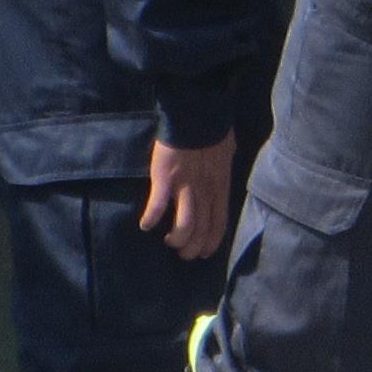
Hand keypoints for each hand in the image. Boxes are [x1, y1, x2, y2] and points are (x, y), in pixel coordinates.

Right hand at [141, 136, 232, 262]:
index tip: (204, 253)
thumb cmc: (214, 134)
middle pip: (202, 229)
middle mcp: (206, 192)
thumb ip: (220, 174)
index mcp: (220, 188)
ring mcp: (186, 187)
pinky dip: (151, 218)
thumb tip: (219, 180)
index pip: (219, 223)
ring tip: (169, 242)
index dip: (212, 242)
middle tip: (183, 254)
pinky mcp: (165, 180)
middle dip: (193, 247)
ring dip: (177, 239)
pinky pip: (158, 206)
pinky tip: (145, 225)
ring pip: (185, 225)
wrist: (198, 117)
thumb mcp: (226, 158)